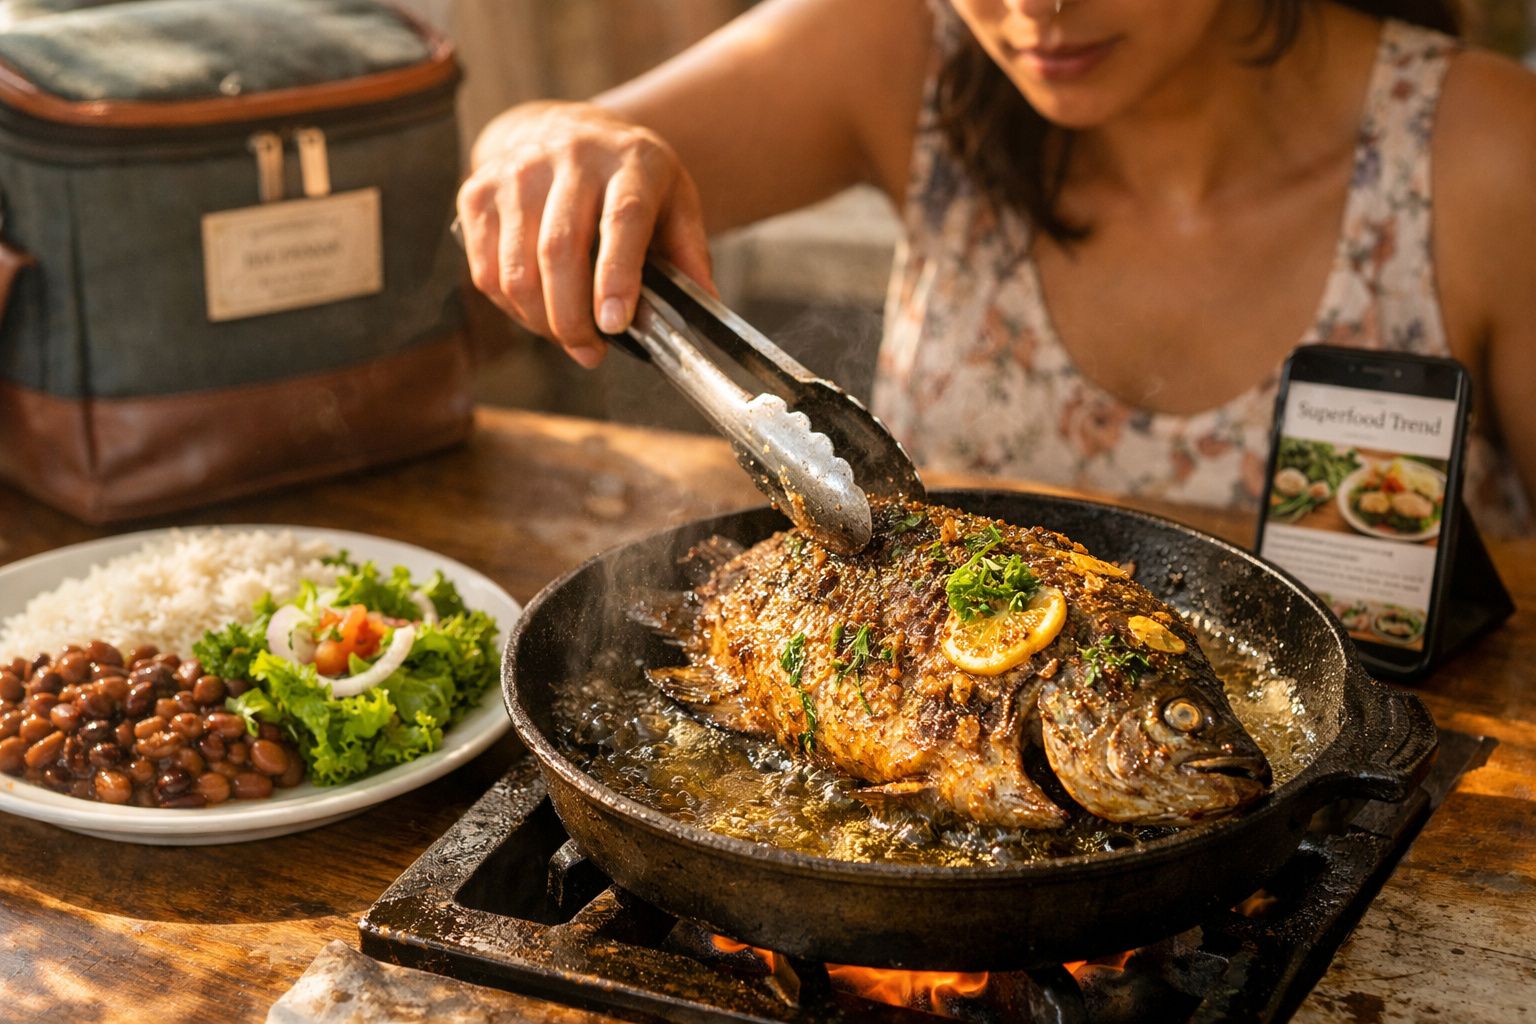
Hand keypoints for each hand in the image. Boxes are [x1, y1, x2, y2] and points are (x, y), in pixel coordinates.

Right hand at [457, 101, 713, 367]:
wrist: (568, 132)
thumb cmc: (630, 181)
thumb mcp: (675, 202)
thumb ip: (690, 254)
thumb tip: (706, 304)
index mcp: (630, 161)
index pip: (621, 219)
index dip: (616, 277)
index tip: (614, 325)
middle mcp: (569, 157)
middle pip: (560, 250)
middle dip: (572, 317)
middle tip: (590, 351)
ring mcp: (517, 172)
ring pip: (517, 268)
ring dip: (540, 321)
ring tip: (568, 337)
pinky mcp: (478, 192)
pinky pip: (485, 271)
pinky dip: (511, 308)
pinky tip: (537, 312)